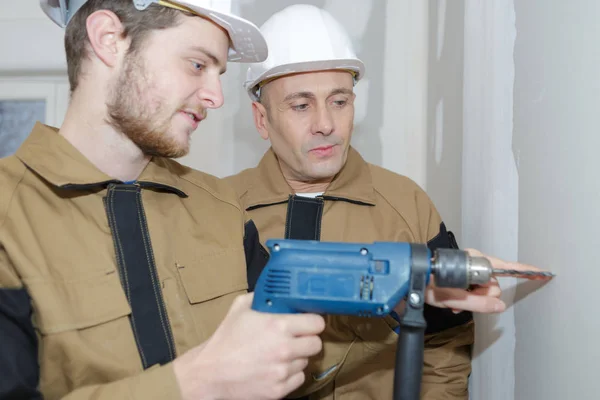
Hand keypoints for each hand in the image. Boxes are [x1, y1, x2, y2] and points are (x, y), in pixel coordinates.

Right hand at [173, 293, 324, 399]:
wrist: (210, 373)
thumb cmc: (225, 339)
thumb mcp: (240, 308)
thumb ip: (262, 297)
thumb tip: (276, 291)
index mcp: (278, 326)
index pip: (317, 323)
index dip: (312, 321)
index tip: (307, 322)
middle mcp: (285, 349)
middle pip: (316, 344)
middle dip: (307, 339)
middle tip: (295, 338)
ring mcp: (283, 372)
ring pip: (306, 361)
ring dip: (296, 357)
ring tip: (278, 354)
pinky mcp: (279, 390)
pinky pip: (298, 378)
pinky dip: (290, 374)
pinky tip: (275, 368)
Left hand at [425, 248, 552, 313]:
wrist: (408, 275)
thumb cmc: (428, 283)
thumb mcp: (453, 297)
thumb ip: (479, 303)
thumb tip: (500, 305)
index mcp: (475, 262)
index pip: (506, 267)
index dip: (524, 271)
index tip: (542, 272)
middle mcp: (474, 260)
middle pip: (492, 282)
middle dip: (482, 296)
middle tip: (465, 303)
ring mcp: (467, 263)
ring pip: (481, 286)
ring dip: (471, 298)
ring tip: (454, 304)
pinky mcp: (460, 268)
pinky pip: (472, 284)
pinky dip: (466, 294)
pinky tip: (454, 302)